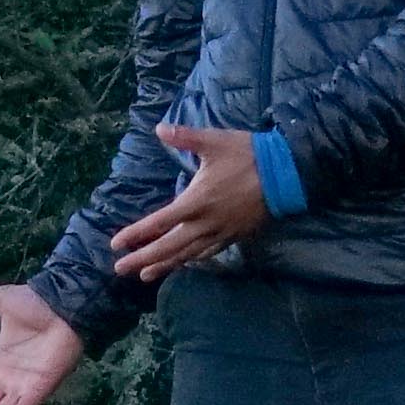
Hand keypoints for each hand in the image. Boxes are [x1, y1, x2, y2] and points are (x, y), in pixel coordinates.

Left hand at [101, 121, 274, 283]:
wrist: (287, 172)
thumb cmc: (248, 154)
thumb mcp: (214, 141)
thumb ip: (185, 137)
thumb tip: (159, 129)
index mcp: (197, 200)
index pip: (159, 222)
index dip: (136, 234)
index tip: (116, 244)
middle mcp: (206, 222)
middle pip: (169, 246)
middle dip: (143, 259)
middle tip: (121, 270)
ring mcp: (222, 232)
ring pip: (189, 254)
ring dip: (165, 265)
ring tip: (146, 276)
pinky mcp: (236, 235)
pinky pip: (209, 252)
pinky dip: (192, 260)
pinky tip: (184, 264)